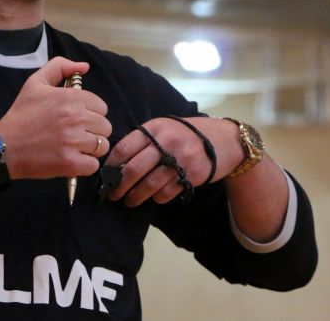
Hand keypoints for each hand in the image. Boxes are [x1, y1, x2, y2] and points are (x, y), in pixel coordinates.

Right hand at [0, 57, 111, 179]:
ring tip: (74, 147)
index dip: (90, 113)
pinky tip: (72, 160)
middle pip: (105, 127)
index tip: (76, 118)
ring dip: (91, 148)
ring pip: (102, 146)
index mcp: (71, 98)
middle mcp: (76, 118)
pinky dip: (84, 165)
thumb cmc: (21, 114)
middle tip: (74, 134)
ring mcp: (74, 142)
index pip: (101, 107)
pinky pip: (93, 165)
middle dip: (92, 131)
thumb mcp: (35, 83)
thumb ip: (60, 67)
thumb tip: (84, 66)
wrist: (3, 146)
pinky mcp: (70, 163)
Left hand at [104, 116, 224, 206]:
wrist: (223, 139)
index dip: (111, 165)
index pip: (125, 148)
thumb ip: (143, 141)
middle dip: (119, 186)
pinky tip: (153, 197)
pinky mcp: (192, 175)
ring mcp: (180, 159)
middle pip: (134, 169)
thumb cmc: (186, 134)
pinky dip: (156, 198)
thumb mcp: (164, 128)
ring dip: (135, 197)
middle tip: (113, 194)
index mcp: (154, 129)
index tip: (106, 176)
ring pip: (149, 185)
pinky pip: (166, 193)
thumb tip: (117, 164)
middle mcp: (166, 142)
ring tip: (129, 200)